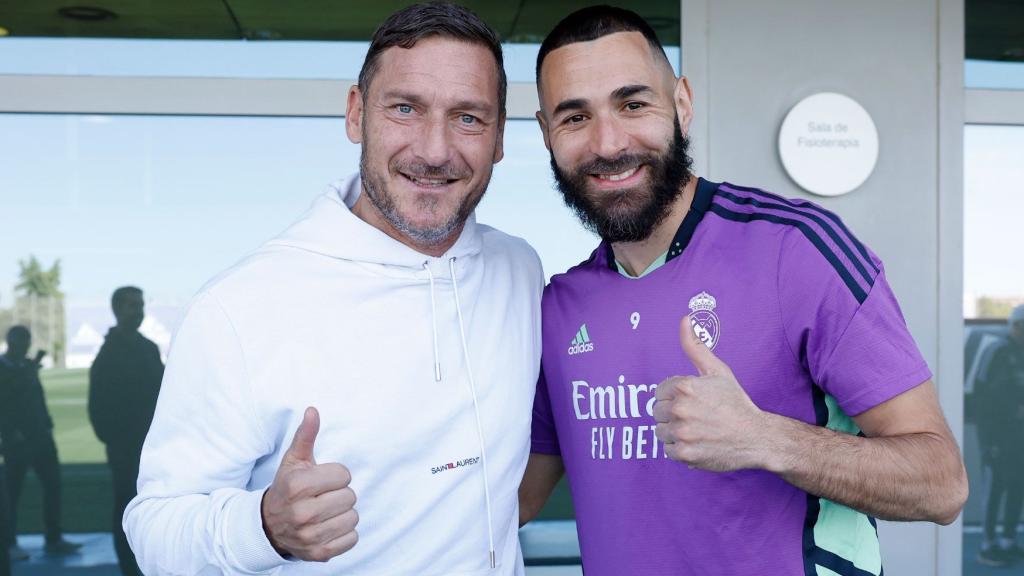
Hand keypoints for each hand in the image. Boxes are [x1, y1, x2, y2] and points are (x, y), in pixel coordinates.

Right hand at [261, 407, 358, 561]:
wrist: (269, 526)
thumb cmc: (287, 488)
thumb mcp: (294, 461)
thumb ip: (305, 436)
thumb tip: (313, 410)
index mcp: (298, 486)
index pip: (344, 475)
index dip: (335, 476)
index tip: (321, 481)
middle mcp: (302, 513)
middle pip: (350, 497)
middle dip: (340, 495)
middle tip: (323, 497)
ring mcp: (310, 536)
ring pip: (353, 518)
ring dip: (343, 514)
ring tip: (326, 512)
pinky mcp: (319, 553)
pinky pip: (352, 539)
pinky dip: (345, 533)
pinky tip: (329, 527)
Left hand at [653, 316, 767, 471]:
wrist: (756, 436)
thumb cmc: (734, 402)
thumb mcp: (717, 371)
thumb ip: (695, 346)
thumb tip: (684, 318)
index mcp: (684, 386)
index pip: (659, 391)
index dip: (674, 396)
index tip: (692, 401)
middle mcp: (680, 409)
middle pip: (657, 411)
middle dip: (672, 413)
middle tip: (696, 416)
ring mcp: (682, 433)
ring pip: (660, 431)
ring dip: (674, 432)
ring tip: (696, 429)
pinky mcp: (684, 454)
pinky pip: (667, 450)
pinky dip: (679, 448)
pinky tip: (697, 442)